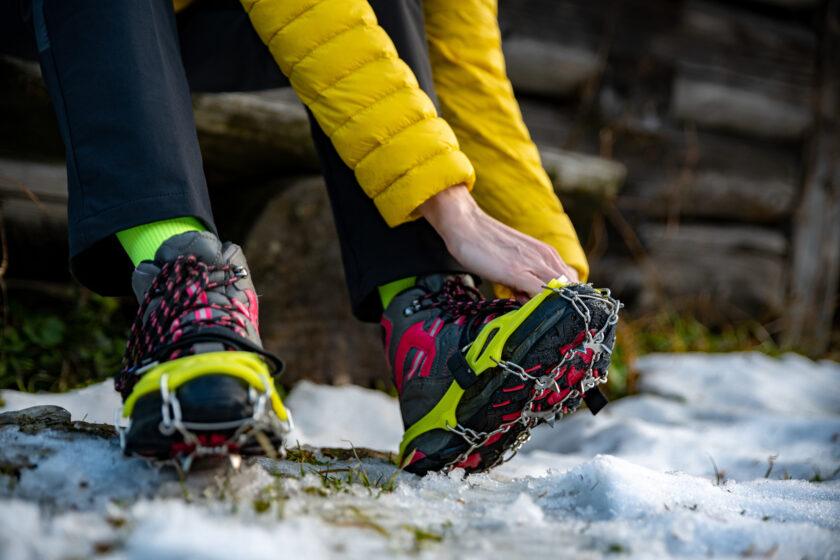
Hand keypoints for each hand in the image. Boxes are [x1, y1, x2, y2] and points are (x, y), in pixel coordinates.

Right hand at [419, 184, 578, 299]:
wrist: (465, 224)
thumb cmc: (486, 243)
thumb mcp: (515, 261)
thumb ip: (527, 279)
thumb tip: (531, 299)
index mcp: (547, 254)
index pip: (572, 283)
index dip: (565, 300)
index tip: (552, 309)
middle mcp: (546, 257)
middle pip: (572, 290)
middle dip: (563, 307)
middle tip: (542, 314)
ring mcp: (533, 264)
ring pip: (561, 292)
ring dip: (552, 307)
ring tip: (530, 310)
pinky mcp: (516, 272)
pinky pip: (541, 294)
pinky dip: (540, 306)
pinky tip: (526, 309)